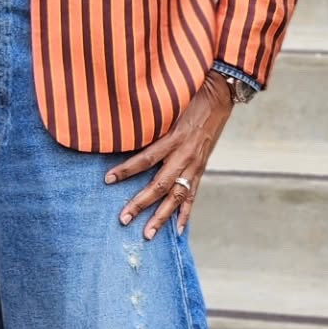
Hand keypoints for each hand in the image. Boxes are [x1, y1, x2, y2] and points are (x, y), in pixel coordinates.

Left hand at [105, 73, 233, 238]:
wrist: (220, 94)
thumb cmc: (190, 95)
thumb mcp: (169, 103)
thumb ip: (150, 117)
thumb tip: (124, 125)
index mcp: (175, 138)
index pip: (147, 158)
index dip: (127, 170)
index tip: (108, 180)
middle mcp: (185, 155)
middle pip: (159, 185)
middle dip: (140, 203)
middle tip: (123, 219)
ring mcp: (195, 165)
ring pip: (176, 196)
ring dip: (161, 216)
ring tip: (148, 234)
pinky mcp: (201, 169)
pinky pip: (192, 195)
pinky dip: (185, 213)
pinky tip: (178, 230)